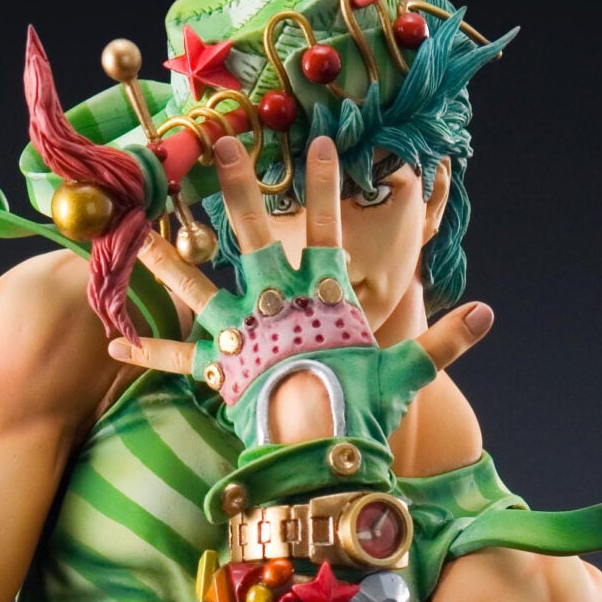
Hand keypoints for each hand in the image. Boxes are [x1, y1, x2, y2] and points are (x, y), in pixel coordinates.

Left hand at [108, 136, 490, 442]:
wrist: (324, 459)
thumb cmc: (363, 416)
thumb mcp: (406, 375)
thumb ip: (444, 342)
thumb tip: (488, 316)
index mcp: (321, 300)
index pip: (326, 229)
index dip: (325, 186)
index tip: (321, 142)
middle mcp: (276, 306)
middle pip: (252, 236)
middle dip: (237, 187)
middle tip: (220, 144)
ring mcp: (242, 334)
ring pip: (197, 285)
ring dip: (165, 256)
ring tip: (134, 229)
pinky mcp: (218, 372)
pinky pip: (176, 361)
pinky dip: (147, 352)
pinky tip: (113, 341)